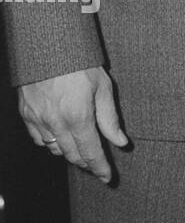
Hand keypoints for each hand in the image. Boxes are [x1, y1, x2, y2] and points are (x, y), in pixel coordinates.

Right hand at [18, 67, 127, 182]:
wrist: (48, 45)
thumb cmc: (79, 63)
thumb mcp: (103, 87)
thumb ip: (110, 118)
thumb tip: (120, 141)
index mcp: (78, 117)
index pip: (90, 152)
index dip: (100, 168)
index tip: (107, 177)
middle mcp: (56, 123)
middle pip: (72, 155)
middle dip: (86, 163)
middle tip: (97, 165)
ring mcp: (38, 120)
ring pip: (55, 149)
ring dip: (69, 153)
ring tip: (82, 150)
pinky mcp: (26, 114)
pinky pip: (39, 139)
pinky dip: (51, 143)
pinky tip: (61, 137)